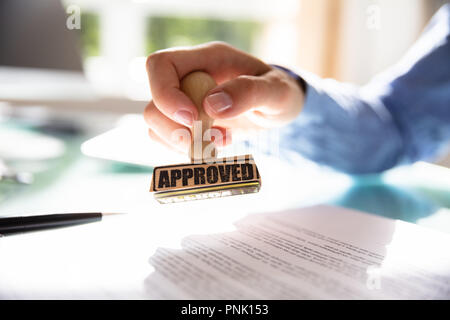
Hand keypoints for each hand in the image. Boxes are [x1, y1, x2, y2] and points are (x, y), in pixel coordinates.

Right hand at [144, 41, 304, 152]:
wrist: (278, 109)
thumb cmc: (279, 93)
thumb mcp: (276, 91)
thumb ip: (249, 92)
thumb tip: (212, 105)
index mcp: (207, 59)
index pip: (161, 65)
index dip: (166, 94)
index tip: (192, 118)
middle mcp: (189, 78)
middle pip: (154, 102)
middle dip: (176, 128)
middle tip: (210, 137)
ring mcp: (185, 101)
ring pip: (156, 124)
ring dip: (183, 142)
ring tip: (220, 141)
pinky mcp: (187, 123)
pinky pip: (167, 138)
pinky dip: (187, 149)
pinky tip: (215, 145)